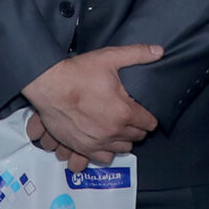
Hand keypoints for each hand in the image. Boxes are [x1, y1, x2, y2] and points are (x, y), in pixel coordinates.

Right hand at [22, 44, 162, 170]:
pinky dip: (107, 150)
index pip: (149, 123)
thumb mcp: (110, 58)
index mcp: (124, 111)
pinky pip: (104, 158)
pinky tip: (104, 139)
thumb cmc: (77, 72)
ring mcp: (98, 141)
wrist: (49, 85)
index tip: (143, 112)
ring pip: (123, 148)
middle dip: (136, 127)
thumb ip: (137, 54)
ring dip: (124, 139)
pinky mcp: (83, 147)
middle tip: (129, 116)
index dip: (148, 116)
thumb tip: (158, 51)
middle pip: (137, 136)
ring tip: (117, 126)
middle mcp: (114, 130)